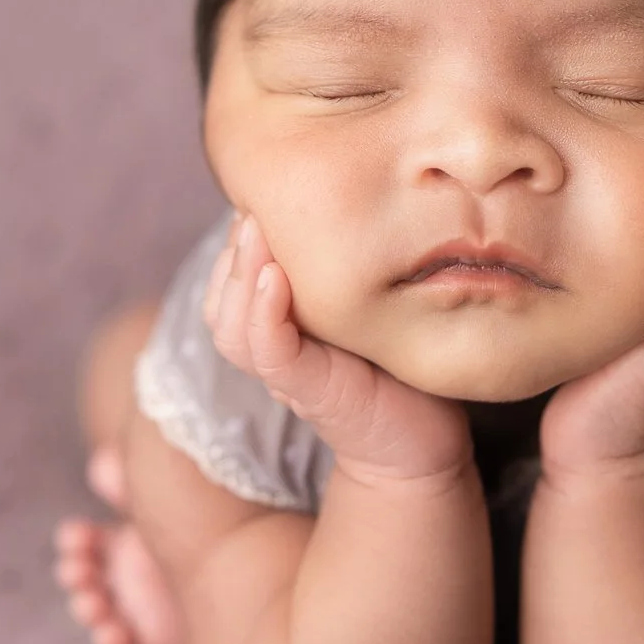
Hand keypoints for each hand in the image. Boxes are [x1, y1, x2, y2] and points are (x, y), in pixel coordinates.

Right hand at [203, 212, 473, 489]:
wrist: (423, 446)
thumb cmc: (400, 369)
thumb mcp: (366, 308)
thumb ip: (342, 270)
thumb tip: (336, 206)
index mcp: (278, 329)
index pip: (229, 284)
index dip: (237, 242)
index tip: (264, 197)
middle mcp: (273, 351)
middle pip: (220, 300)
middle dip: (233, 249)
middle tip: (256, 202)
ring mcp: (288, 376)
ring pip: (231, 325)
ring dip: (240, 273)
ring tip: (256, 229)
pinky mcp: (312, 392)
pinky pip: (270, 353)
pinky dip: (264, 314)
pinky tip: (274, 278)